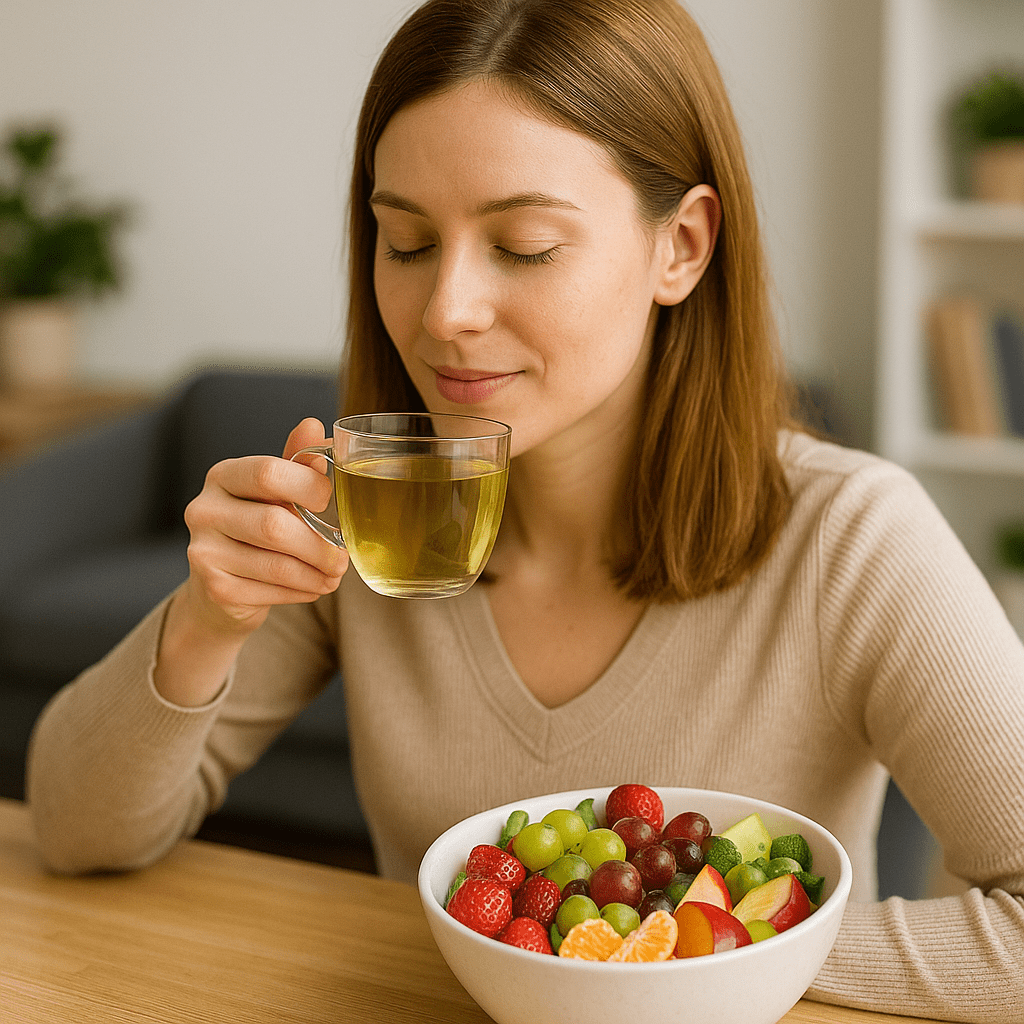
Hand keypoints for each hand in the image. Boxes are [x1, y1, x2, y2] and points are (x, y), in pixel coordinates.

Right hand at [180, 417, 349, 638]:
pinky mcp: (214, 588)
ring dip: (317, 573)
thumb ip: (297, 463)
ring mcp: (204, 550)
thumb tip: (316, 426)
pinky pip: (271, 591)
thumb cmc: (258, 529)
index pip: (268, 473)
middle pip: (274, 525)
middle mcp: (204, 509)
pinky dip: (302, 591)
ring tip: (334, 575)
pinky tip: (311, 586)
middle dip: (319, 544)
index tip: (327, 501)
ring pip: (277, 564)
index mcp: (223, 476)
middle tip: (342, 556)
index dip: (309, 486)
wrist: (221, 587)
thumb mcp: (277, 493)